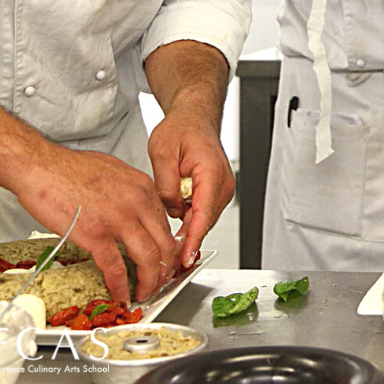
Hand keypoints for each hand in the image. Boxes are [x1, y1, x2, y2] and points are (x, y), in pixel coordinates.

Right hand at [12, 147, 176, 303]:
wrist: (40, 167)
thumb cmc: (69, 168)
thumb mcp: (115, 172)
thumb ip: (131, 193)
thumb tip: (137, 211)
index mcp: (143, 187)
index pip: (167, 224)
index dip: (168, 248)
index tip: (164, 260)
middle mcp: (137, 202)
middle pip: (164, 244)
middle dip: (165, 269)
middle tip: (160, 282)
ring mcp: (118, 219)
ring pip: (148, 259)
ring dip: (149, 282)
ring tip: (145, 293)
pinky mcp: (96, 235)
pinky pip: (116, 268)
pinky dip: (121, 286)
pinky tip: (121, 295)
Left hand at [147, 107, 234, 269]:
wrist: (194, 119)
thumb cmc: (182, 129)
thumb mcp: (162, 152)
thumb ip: (165, 183)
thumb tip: (170, 209)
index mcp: (211, 172)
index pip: (204, 212)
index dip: (194, 238)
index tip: (185, 256)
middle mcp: (221, 183)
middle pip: (205, 221)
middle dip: (188, 242)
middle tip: (168, 264)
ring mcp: (220, 189)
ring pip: (203, 220)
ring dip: (188, 232)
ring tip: (167, 250)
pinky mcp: (214, 193)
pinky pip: (201, 213)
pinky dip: (189, 223)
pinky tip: (174, 231)